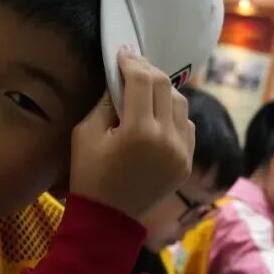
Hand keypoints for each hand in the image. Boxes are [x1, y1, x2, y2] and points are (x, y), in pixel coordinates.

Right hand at [70, 46, 193, 219]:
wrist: (108, 219)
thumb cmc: (89, 176)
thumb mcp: (86, 134)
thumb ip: (104, 102)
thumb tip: (119, 78)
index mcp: (139, 131)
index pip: (142, 80)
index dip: (131, 62)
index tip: (121, 54)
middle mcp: (167, 138)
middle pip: (164, 86)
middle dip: (147, 71)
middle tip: (132, 66)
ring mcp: (182, 151)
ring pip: (180, 103)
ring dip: (163, 90)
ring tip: (145, 89)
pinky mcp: (187, 162)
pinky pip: (187, 126)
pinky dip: (174, 114)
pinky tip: (158, 114)